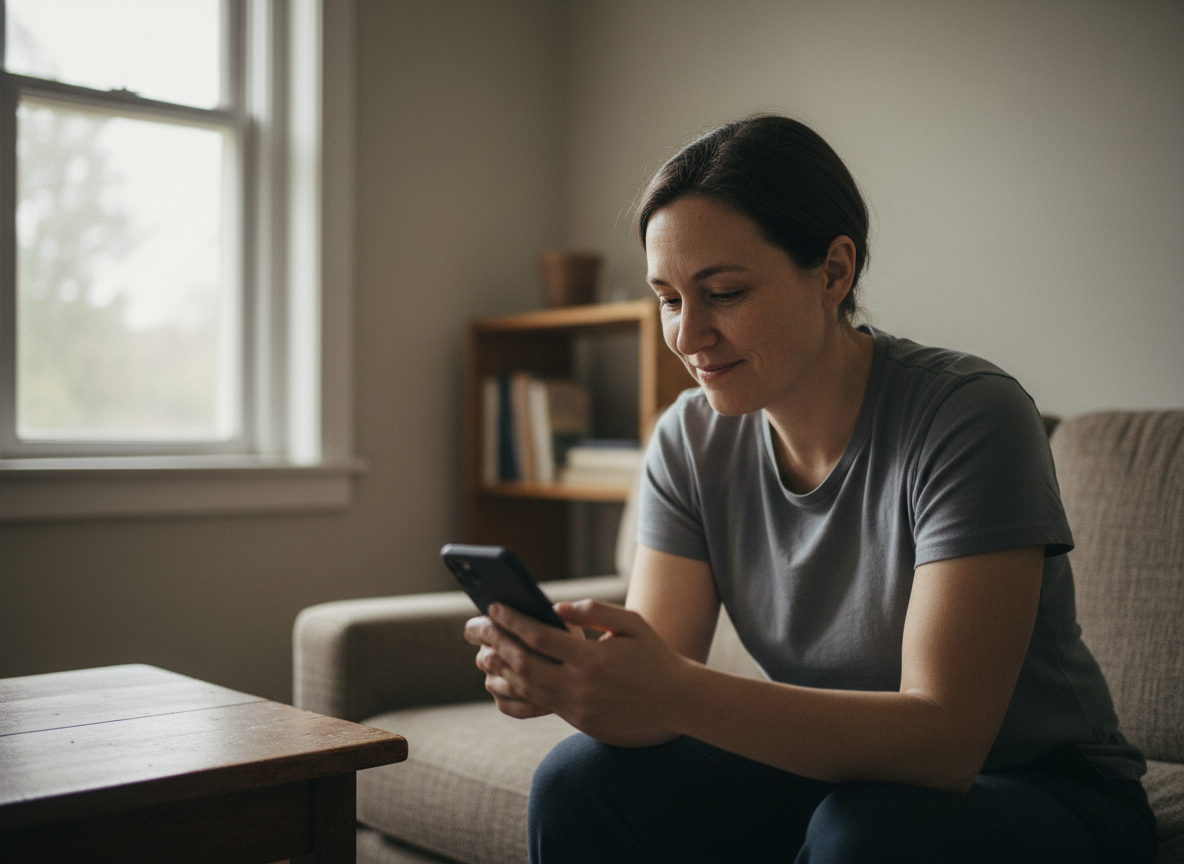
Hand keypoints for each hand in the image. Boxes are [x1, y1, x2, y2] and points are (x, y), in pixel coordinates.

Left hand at [475, 599, 690, 746]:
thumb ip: (593, 610)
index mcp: (593, 657)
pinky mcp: (578, 721)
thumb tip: (556, 608)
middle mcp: (581, 686)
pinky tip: (501, 683)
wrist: (676, 701)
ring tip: (484, 653)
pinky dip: (512, 696)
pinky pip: (536, 709)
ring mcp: (577, 708)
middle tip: (478, 627)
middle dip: (496, 643)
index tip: (494, 606)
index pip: (540, 636)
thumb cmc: (653, 655)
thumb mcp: (631, 622)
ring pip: (525, 689)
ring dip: (499, 670)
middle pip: (523, 664)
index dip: (512, 620)